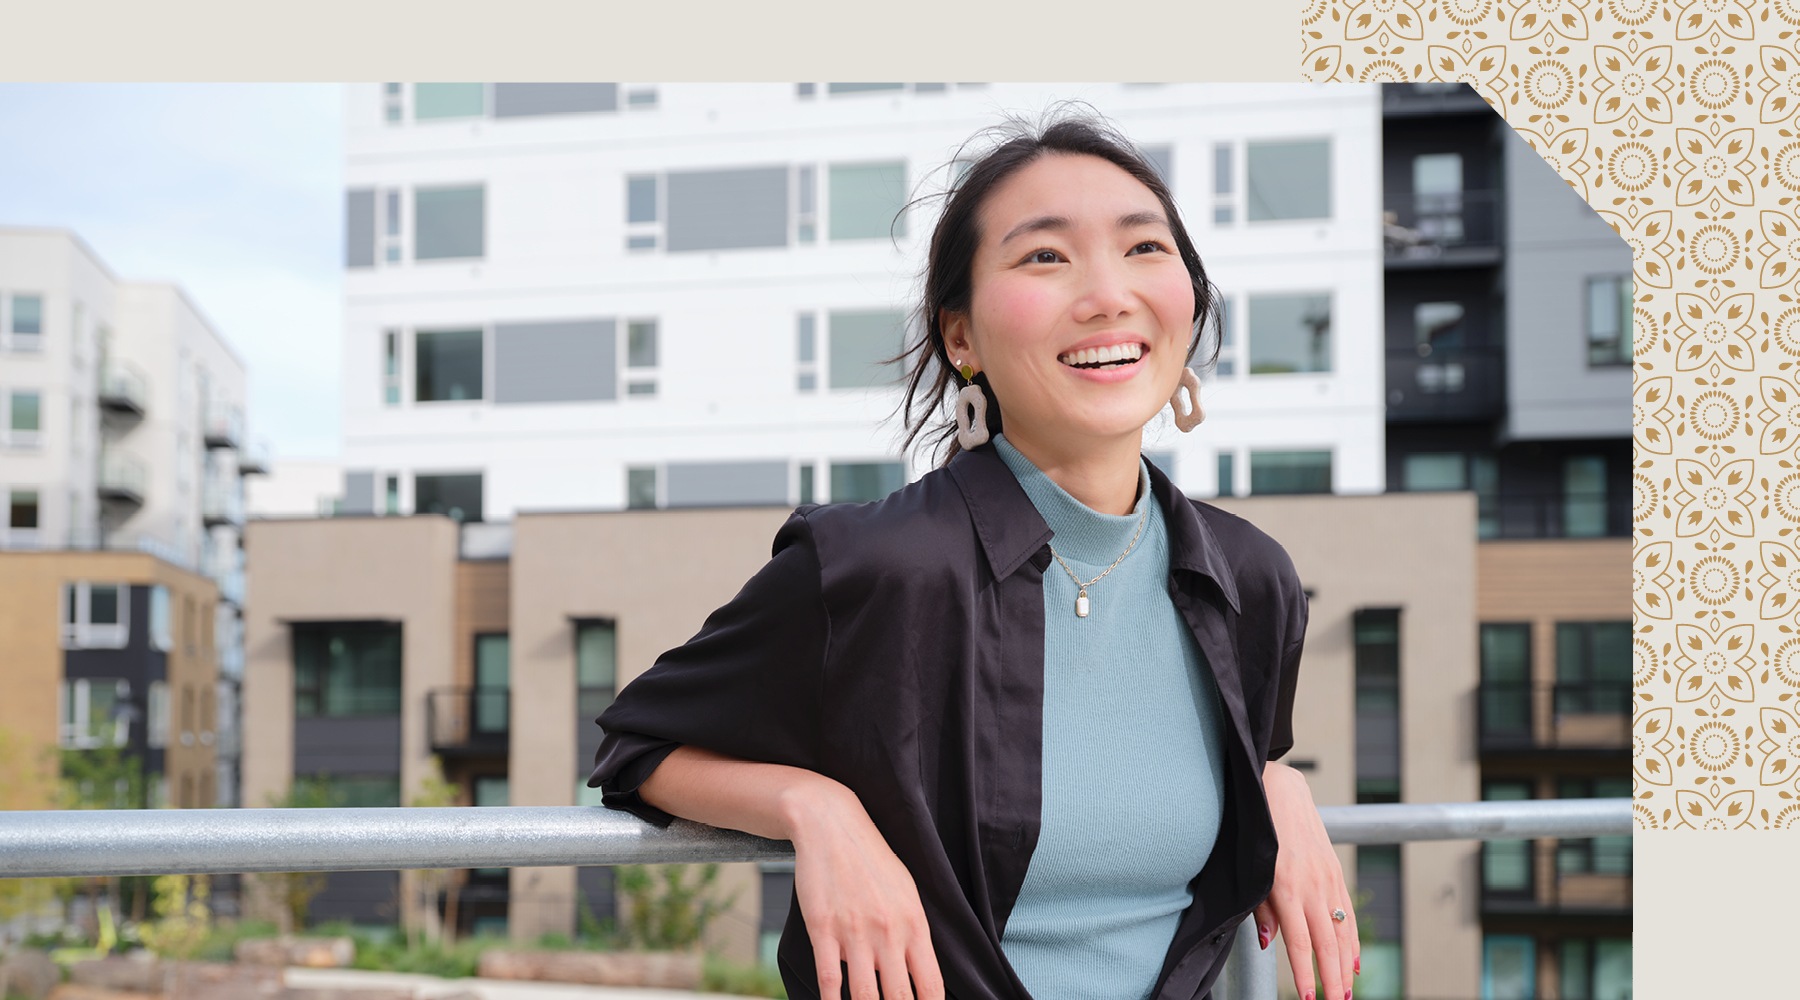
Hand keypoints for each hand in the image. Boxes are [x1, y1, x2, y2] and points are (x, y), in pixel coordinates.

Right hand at [781, 781, 944, 999]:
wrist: (831, 826)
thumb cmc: (872, 859)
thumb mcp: (906, 891)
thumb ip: (913, 933)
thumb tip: (912, 974)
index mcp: (915, 923)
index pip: (931, 984)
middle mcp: (888, 932)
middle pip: (900, 998)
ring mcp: (854, 933)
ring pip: (865, 997)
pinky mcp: (823, 930)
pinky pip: (830, 981)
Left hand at [1253, 761, 1358, 999]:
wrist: (1277, 789)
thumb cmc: (1256, 830)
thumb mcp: (1249, 870)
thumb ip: (1262, 909)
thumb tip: (1271, 944)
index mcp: (1286, 888)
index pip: (1299, 943)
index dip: (1305, 974)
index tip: (1309, 998)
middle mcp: (1312, 886)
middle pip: (1328, 943)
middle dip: (1333, 980)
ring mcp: (1327, 878)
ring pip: (1343, 930)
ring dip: (1346, 965)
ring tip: (1347, 991)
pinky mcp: (1335, 870)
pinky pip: (1347, 911)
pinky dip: (1353, 939)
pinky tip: (1353, 961)